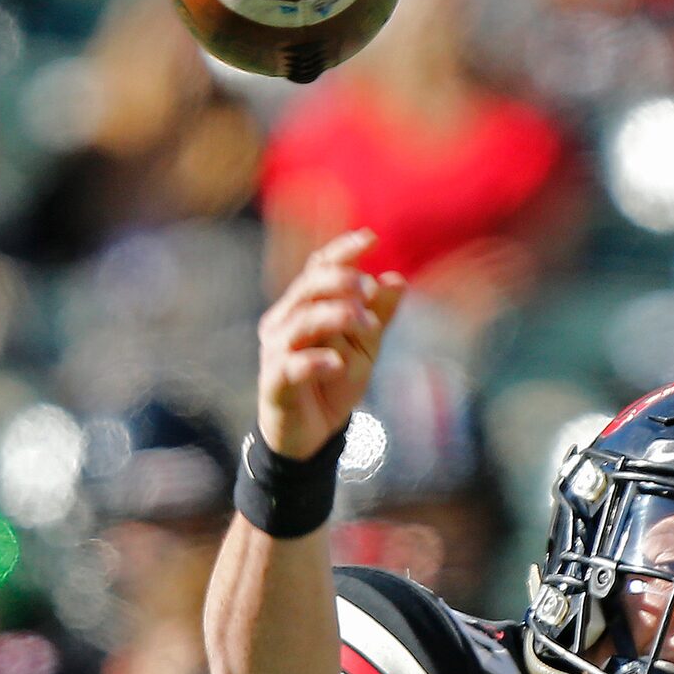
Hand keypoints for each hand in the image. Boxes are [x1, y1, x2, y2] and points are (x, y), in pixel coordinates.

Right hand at [257, 228, 404, 459]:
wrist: (311, 435)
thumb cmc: (334, 384)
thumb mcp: (364, 348)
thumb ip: (378, 316)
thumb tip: (397, 279)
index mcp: (303, 307)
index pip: (318, 269)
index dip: (341, 252)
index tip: (370, 239)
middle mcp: (284, 322)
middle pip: (308, 287)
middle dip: (341, 281)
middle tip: (370, 291)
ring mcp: (276, 352)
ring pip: (303, 321)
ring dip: (338, 318)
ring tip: (369, 326)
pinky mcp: (275, 383)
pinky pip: (293, 366)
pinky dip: (316, 362)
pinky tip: (338, 364)